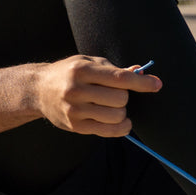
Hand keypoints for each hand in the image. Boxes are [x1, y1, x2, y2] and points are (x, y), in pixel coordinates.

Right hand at [31, 55, 161, 137]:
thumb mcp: (88, 63)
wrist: (38, 90)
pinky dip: (121, 128)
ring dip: (122, 112)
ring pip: (116, 116)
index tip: (157, 85)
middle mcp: (77, 90)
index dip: (141, 82)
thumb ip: (113, 69)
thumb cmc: (68, 73)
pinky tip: (121, 122)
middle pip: (120, 98)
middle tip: (118, 94)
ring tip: (115, 107)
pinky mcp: (76, 126)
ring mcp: (75, 110)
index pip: (119, 78)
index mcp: (81, 70)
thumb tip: (140, 72)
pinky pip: (108, 131)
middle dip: (125, 97)